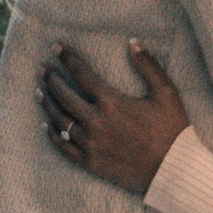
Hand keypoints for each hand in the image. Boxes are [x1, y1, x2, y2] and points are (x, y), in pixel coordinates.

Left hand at [41, 42, 191, 194]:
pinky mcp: (90, 162)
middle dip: (51, 78)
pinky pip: (63, 147)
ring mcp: (90, 143)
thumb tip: (132, 42)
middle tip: (41, 68)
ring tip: (39, 91)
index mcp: (111, 101)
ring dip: (47, 103)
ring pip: (59, 120)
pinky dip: (52, 134)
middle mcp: (95, 121)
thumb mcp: (166, 92)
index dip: (67, 58)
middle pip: (64, 95)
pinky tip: (45, 125)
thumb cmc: (172, 129)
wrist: (173, 170)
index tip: (56, 47)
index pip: (82, 74)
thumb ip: (148, 65)